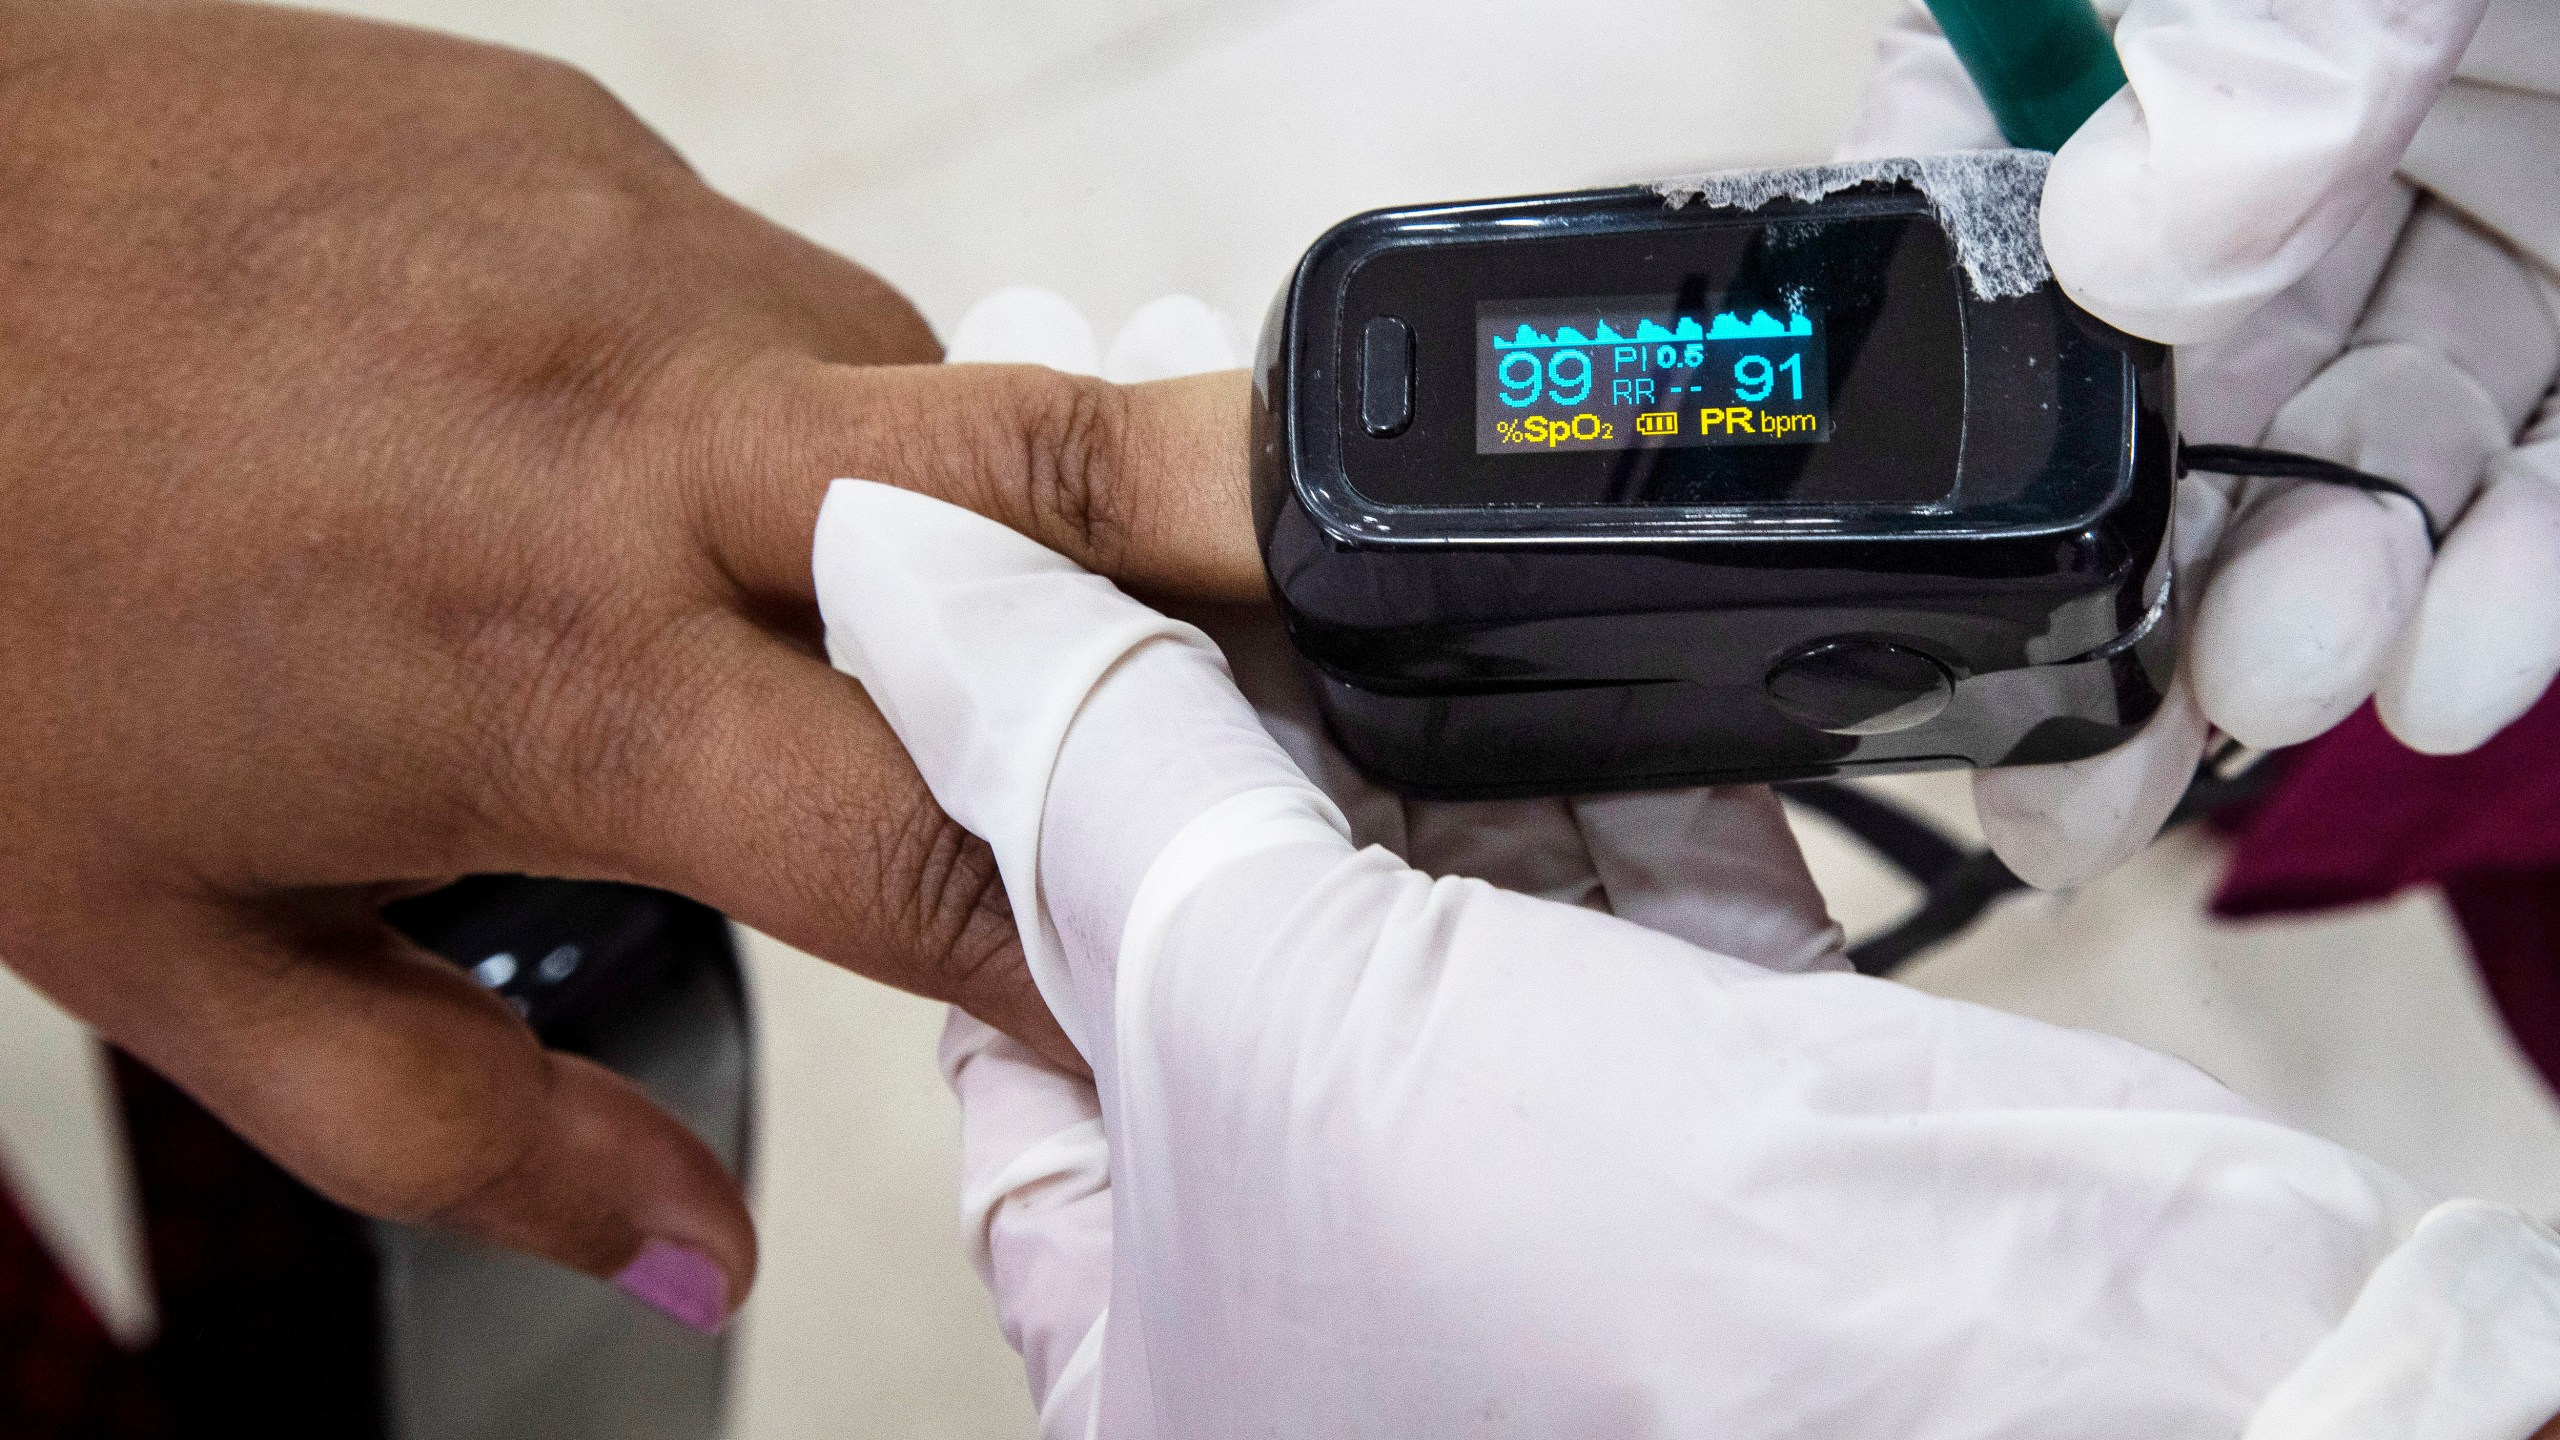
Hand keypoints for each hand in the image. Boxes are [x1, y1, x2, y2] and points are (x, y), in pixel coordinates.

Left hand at [0, 0, 1255, 1324]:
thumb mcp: (177, 944)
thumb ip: (472, 1129)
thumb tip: (687, 1253)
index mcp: (555, 671)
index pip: (943, 848)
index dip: (1087, 947)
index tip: (1149, 990)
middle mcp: (632, 431)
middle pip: (1057, 488)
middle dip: (1237, 561)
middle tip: (1344, 628)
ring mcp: (623, 245)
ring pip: (924, 397)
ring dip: (930, 518)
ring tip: (789, 587)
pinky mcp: (583, 134)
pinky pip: (781, 289)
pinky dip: (774, 398)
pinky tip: (629, 443)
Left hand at [818, 465, 2559, 1433]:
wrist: (2070, 1373)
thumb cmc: (1615, 1323)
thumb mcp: (1260, 1011)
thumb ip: (1085, 771)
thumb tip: (901, 589)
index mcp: (1156, 1327)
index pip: (1007, 1016)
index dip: (996, 786)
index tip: (1003, 592)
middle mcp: (1331, 1272)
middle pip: (1220, 919)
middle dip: (1207, 691)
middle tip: (1171, 471)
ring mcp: (1532, 1181)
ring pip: (1423, 875)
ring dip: (1394, 685)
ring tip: (1339, 479)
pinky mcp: (1713, 1091)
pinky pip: (1611, 879)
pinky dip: (1583, 745)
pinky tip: (1544, 607)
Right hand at [1843, 0, 2559, 886]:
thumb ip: (2272, 31)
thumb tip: (2125, 239)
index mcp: (2230, 5)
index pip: (2021, 154)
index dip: (1971, 344)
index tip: (1949, 514)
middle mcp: (2345, 99)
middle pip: (2187, 348)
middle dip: (2138, 556)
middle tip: (2072, 749)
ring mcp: (2517, 184)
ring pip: (2375, 425)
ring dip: (2319, 584)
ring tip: (2277, 691)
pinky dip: (2516, 578)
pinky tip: (2459, 663)